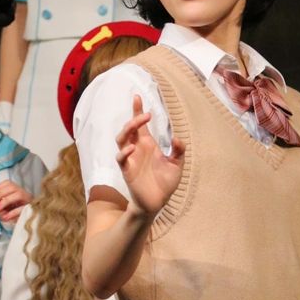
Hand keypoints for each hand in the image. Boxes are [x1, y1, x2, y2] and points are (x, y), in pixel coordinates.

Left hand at [0, 181, 32, 222]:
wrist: (29, 221)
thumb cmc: (14, 212)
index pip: (7, 183)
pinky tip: (5, 217)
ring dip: (5, 201)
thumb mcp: (5, 205)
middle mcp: (23, 192)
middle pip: (12, 187)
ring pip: (18, 195)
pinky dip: (13, 212)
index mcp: (17, 189)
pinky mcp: (31, 209)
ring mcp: (28, 200)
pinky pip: (22, 209)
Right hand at [116, 96, 184, 217]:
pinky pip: (121, 159)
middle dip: (135, 119)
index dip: (137, 110)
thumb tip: (176, 138)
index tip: (137, 96)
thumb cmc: (165, 183)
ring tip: (137, 124)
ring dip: (127, 130)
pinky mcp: (127, 170)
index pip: (140, 124)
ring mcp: (130, 159)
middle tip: (146, 114)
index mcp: (147, 145)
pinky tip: (132, 148)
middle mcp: (137, 149)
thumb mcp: (177, 164)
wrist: (158, 202)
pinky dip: (124, 152)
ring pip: (121, 140)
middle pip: (129, 129)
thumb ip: (179, 150)